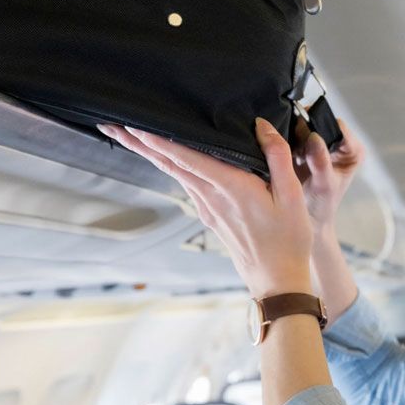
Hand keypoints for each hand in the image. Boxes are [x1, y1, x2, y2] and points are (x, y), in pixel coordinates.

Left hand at [98, 119, 312, 298]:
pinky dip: (170, 167)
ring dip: (150, 153)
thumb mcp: (292, 196)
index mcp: (231, 187)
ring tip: (129, 135)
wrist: (277, 281)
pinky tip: (168, 160)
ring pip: (173, 173)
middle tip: (111, 123)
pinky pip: (186, 184)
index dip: (159, 140)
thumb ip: (276, 156)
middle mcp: (211, 197)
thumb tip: (261, 125)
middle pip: (169, 164)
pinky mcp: (210, 216)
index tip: (135, 124)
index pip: (187, 157)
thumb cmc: (287, 242)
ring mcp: (207, 208)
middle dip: (139, 143)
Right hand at [292, 116, 364, 235]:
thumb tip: (314, 137)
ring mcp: (321, 144)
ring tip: (290, 153)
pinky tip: (283, 153)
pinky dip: (286, 140)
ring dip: (293, 134)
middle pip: (319, 122)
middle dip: (304, 130)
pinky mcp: (304, 146)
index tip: (305, 139)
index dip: (320, 128)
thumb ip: (321, 162)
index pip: (337, 126)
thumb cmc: (322, 207)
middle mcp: (339, 144)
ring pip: (304, 125)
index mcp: (353, 150)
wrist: (307, 220)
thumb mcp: (324, 185)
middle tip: (294, 148)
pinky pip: (293, 134)